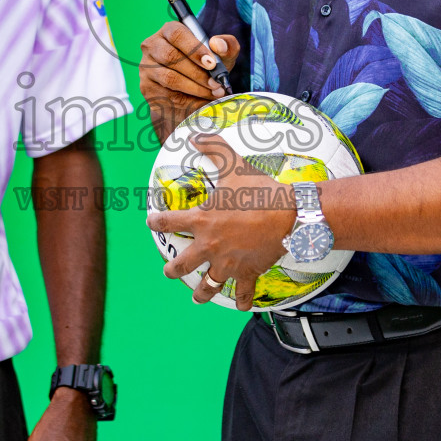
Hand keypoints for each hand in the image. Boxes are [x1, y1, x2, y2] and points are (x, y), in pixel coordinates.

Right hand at [138, 22, 240, 139]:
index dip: (195, 48)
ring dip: (195, 87)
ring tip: (212, 92)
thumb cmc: (205, 67)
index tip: (212, 63)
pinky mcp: (147, 87)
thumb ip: (226, 45)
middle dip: (197, 72)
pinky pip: (166, 94)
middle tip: (216, 83)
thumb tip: (218, 44)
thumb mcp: (221, 55)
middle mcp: (152, 45)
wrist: (192, 92)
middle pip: (171, 56)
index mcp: (169, 31)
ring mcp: (146, 67)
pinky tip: (202, 101)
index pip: (177, 34)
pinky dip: (188, 100)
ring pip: (169, 77)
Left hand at [146, 134, 292, 311]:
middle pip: (182, 264)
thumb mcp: (234, 165)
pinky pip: (243, 291)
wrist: (288, 215)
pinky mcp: (248, 272)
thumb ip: (214, 148)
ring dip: (200, 292)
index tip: (152, 222)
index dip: (157, 222)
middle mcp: (209, 246)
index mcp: (201, 220)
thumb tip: (196, 135)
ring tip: (196, 297)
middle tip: (168, 271)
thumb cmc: (259, 190)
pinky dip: (242, 300)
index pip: (169, 222)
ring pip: (208, 284)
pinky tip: (240, 305)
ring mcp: (228, 262)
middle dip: (172, 269)